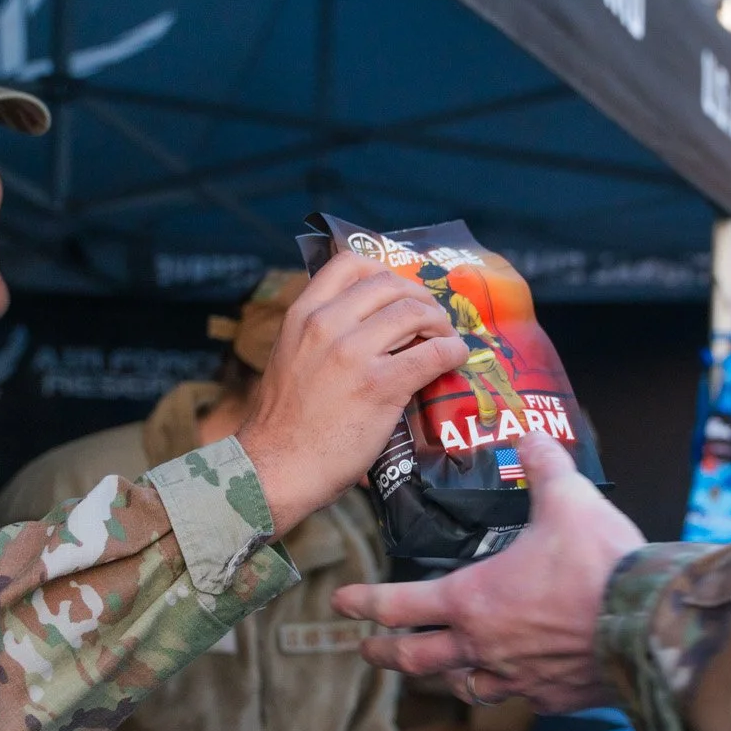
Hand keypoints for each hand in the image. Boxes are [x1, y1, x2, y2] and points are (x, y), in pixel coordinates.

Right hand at [239, 251, 465, 533]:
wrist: (276, 468)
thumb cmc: (284, 423)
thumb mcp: (290, 357)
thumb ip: (321, 335)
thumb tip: (367, 327)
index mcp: (302, 314)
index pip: (349, 262)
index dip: (385, 270)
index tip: (400, 289)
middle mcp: (326, 324)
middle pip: (390, 285)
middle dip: (419, 297)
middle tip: (431, 318)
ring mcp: (353, 353)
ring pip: (414, 313)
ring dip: (439, 322)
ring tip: (444, 338)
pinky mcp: (380, 385)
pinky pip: (431, 354)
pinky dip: (451, 351)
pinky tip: (455, 358)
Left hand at [334, 433, 644, 712]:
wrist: (649, 624)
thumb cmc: (601, 563)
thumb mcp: (568, 499)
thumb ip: (543, 465)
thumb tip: (529, 435)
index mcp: (472, 600)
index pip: (400, 605)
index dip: (365, 603)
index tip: (341, 602)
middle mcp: (484, 647)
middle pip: (416, 661)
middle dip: (385, 653)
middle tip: (368, 649)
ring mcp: (517, 679)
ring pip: (465, 687)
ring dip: (446, 678)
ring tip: (441, 672)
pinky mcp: (552, 698)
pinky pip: (519, 697)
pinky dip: (509, 687)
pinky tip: (517, 680)